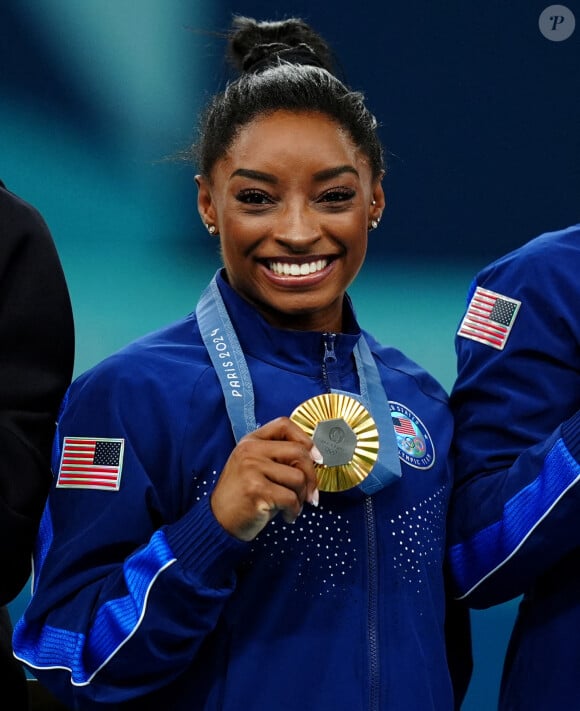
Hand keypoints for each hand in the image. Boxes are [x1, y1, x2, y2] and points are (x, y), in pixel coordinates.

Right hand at [210, 417, 320, 540]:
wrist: (218, 522)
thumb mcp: (255, 468)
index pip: (284, 425)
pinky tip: (287, 516)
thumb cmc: (243, 496)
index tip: (316, 456)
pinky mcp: (255, 490)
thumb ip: (279, 458)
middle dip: (312, 476)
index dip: (306, 439)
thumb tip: (315, 458)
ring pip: (298, 477)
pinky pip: (290, 498)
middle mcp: (250, 451)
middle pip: (298, 452)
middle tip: (310, 493)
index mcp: (251, 441)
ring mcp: (251, 468)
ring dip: (301, 497)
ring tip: (292, 506)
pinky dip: (294, 511)